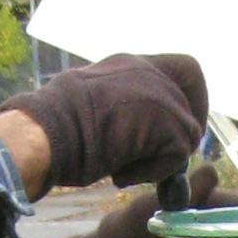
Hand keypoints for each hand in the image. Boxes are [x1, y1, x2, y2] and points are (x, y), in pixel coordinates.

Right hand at [0, 53, 207, 190]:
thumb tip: (136, 140)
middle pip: (190, 99)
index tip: (181, 121)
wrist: (46, 133)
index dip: (191, 95)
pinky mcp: (167, 121)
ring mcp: (160, 93)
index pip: (182, 67)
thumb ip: (121, 110)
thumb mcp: (90, 107)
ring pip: (187, 132)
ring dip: (161, 160)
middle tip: (164, 159)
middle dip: (181, 132)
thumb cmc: (52, 127)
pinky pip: (178, 157)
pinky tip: (121, 174)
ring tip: (126, 168)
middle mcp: (148, 71)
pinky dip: (153, 173)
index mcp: (129, 63)